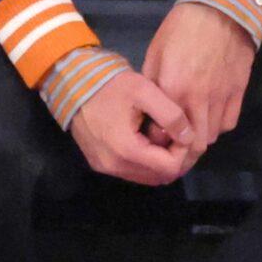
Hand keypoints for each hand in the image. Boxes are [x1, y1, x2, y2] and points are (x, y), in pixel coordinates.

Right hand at [66, 68, 193, 185]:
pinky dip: (145, 161)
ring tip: (162, 135)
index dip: (182, 151)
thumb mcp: (145, 91)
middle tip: (176, 134)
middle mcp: (114, 167)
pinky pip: (131, 172)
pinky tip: (146, 139)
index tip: (183, 130)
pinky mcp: (99, 164)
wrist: (72, 84)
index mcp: (126, 151)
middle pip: (159, 177)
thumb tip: (188, 136)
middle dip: (173, 158)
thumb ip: (171, 114)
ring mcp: (105, 168)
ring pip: (146, 177)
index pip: (169, 168)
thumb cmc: (110, 85)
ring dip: (159, 161)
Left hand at [142, 2, 255, 171]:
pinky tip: (210, 115)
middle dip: (182, 151)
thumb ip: (152, 85)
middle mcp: (198, 100)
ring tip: (192, 130)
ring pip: (212, 136)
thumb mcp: (155, 53)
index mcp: (172, 90)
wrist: (220, 10)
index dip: (157, 140)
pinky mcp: (238, 91)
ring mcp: (221, 97)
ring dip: (200, 137)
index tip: (155, 137)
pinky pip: (229, 122)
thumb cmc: (181, 29)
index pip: (163, 134)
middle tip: (175, 146)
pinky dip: (218, 124)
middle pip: (193, 145)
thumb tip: (149, 110)